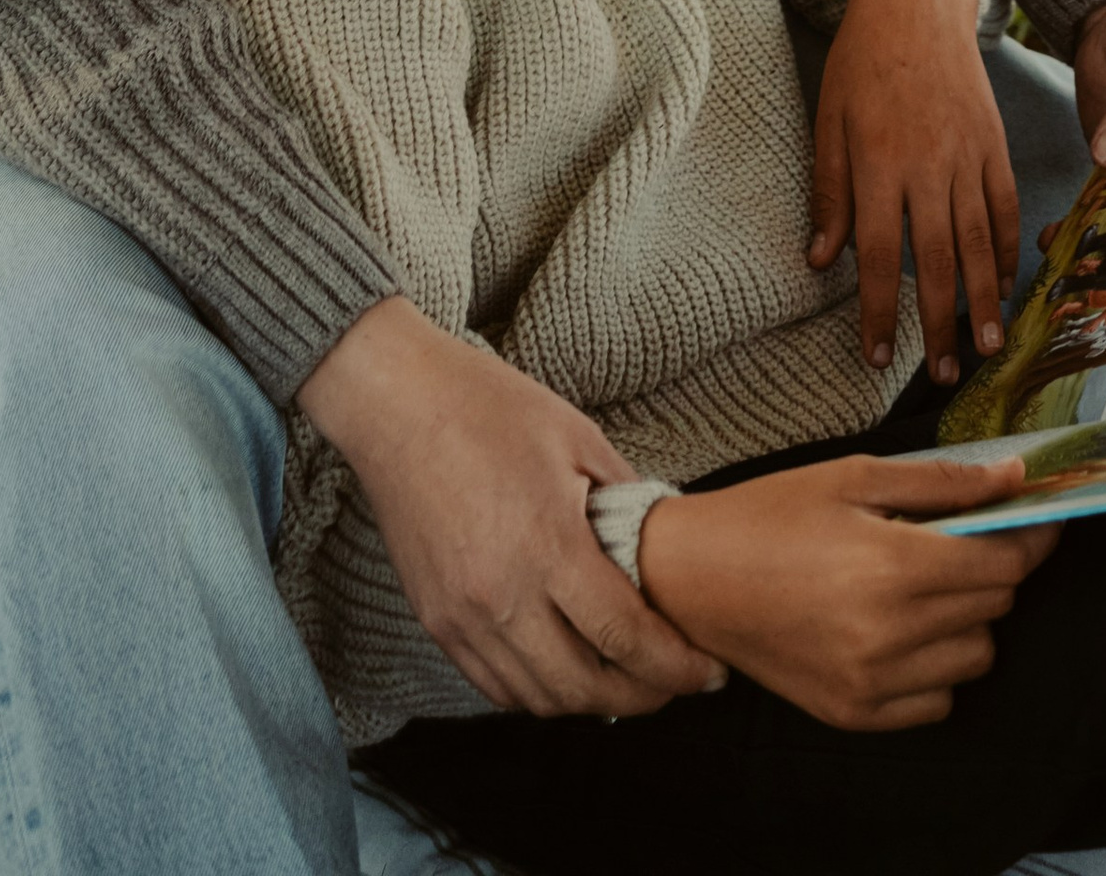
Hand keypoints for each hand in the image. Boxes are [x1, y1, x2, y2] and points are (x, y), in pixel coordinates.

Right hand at [298, 296, 721, 718]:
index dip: (675, 667)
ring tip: (624, 676)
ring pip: (537, 700)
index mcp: (548, 546)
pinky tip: (563, 666)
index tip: (708, 672)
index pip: (624, 637)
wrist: (397, 405)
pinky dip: (536, 691)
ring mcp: (462, 618)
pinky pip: (494, 686)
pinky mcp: (436, 622)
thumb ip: (627, 498)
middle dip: (643, 695)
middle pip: (584, 688)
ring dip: (588, 701)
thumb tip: (662, 545)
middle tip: (674, 681)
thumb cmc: (488, 408)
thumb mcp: (578, 437)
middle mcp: (502, 597)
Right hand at [639, 454, 1054, 729]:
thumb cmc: (772, 514)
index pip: (1005, 564)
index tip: (1036, 517)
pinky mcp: (855, 713)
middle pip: (995, 607)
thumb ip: (943, 481)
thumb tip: (1015, 475)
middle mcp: (888, 634)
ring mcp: (872, 682)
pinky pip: (938, 700)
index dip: (1031, 536)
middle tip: (962, 539)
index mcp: (891, 566)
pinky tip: (902, 629)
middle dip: (994, 567)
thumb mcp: (855, 476)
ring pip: (975, 656)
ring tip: (925, 585)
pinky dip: (936, 666)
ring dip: (968, 618)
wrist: (695, 578)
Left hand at [808, 0, 1020, 382]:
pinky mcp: (994, 143)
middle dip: (940, 324)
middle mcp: (928, 165)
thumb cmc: (860, 61)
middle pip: (936, 261)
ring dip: (984, 301)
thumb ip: (830, 192)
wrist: (916, 1)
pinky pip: (1004, 207)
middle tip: (945, 376)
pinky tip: (1006, 285)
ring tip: (988, 350)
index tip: (879, 357)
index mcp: (879, 162)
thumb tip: (820, 261)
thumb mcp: (827, 120)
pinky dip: (1008, 250)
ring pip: (979, 242)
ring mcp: (968, 154)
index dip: (878, 312)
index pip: (876, 255)